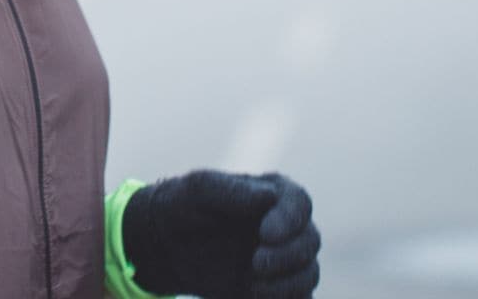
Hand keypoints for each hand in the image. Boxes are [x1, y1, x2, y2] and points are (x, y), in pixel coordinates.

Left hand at [121, 169, 319, 298]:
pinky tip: (255, 298)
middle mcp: (286, 226)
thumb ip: (232, 189)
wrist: (167, 245)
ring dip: (288, 285)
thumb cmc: (185, 206)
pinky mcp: (276, 288)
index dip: (289, 220)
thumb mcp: (200, 189)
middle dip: (288, 256)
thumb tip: (268, 197)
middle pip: (310, 241)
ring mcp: (284, 259)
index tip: (265, 234)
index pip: (300, 203)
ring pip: (308, 275)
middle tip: (255, 265)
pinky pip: (298, 298)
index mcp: (274, 194)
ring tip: (254, 289)